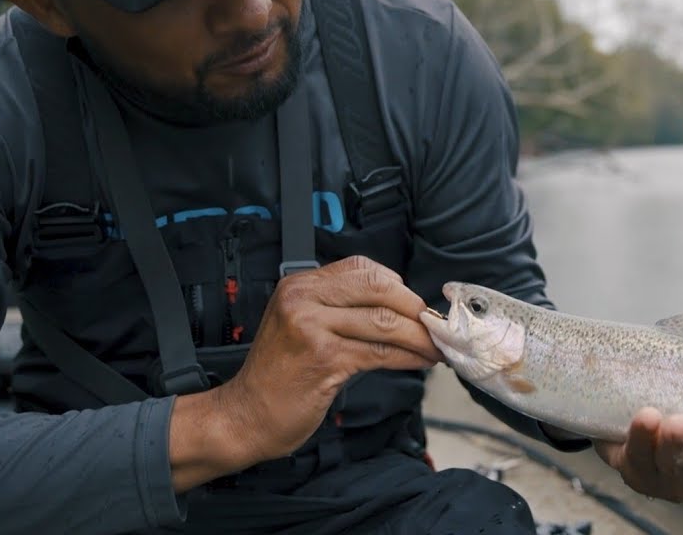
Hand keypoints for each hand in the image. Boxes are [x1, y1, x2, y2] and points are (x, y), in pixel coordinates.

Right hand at [171, 256, 441, 488]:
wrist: (246, 415)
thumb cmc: (279, 375)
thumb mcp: (301, 324)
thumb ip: (340, 308)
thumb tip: (398, 306)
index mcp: (300, 284)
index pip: (363, 268)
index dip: (398, 285)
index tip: (417, 305)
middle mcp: (303, 298)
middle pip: (380, 288)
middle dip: (415, 309)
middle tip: (436, 326)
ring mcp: (311, 327)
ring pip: (385, 323)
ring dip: (420, 337)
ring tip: (436, 348)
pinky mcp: (324, 359)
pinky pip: (380, 352)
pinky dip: (409, 357)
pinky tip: (421, 362)